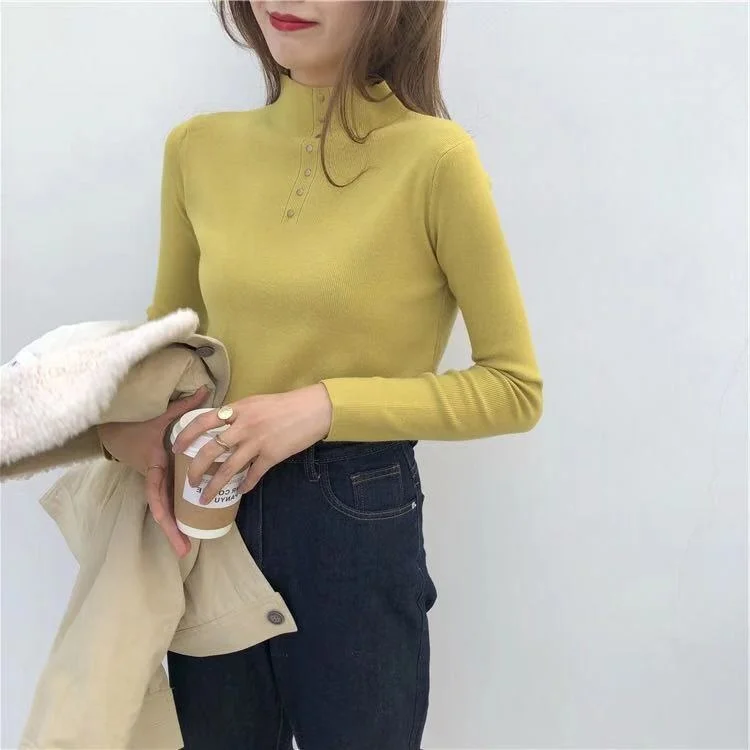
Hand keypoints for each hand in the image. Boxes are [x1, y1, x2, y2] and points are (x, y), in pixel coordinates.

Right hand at [97, 385, 211, 557]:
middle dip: (170, 530)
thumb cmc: (140, 422)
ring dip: (173, 528)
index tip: (170, 524)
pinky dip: (176, 514)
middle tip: (185, 550)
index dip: (163, 509)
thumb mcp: (162, 414)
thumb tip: (206, 389)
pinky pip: (168, 501)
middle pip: (160, 509)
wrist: (116, 428)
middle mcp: (153, 478)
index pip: (155, 491)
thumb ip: (186, 405)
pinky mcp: (160, 482)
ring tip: (187, 548)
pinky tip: (189, 528)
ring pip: (164, 509)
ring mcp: (155, 482)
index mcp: (153, 464)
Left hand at [170, 383, 332, 503]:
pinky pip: (253, 474)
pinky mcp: (272, 455)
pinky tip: (241, 492)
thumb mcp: (256, 403)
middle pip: (210, 450)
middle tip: (190, 481)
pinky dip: (246, 485)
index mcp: (238, 409)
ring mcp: (257, 442)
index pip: (203, 421)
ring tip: (205, 497)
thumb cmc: (286, 404)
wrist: (313, 409)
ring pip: (229, 468)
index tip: (175, 448)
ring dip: (214, 486)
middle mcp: (244, 426)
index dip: (185, 436)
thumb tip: (223, 426)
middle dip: (196, 469)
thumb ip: (238, 414)